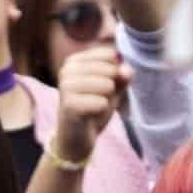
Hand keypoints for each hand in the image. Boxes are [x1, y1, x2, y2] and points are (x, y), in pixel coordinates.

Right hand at [52, 46, 132, 162]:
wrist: (76, 138)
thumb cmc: (93, 109)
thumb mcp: (112, 89)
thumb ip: (122, 76)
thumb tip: (126, 70)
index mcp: (76, 60)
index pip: (110, 54)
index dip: (117, 72)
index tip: (106, 86)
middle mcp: (67, 69)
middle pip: (110, 69)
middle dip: (112, 88)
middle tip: (98, 100)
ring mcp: (65, 86)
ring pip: (107, 84)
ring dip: (107, 99)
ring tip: (94, 107)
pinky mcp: (68, 104)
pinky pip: (101, 102)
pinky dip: (102, 110)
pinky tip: (91, 115)